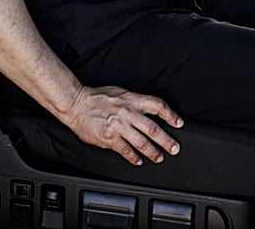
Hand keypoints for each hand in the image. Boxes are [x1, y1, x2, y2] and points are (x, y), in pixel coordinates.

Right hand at [64, 85, 183, 165]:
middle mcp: (127, 112)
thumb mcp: (120, 93)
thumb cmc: (97, 97)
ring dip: (152, 152)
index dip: (170, 115)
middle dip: (166, 140)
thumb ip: (134, 102)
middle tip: (174, 148)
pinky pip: (126, 150)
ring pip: (141, 142)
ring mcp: (118, 127)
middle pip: (153, 128)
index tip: (178, 123)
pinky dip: (134, 157)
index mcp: (131, 99)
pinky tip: (138, 161)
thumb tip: (149, 112)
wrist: (76, 103)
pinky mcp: (109, 138)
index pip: (157, 105)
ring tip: (158, 157)